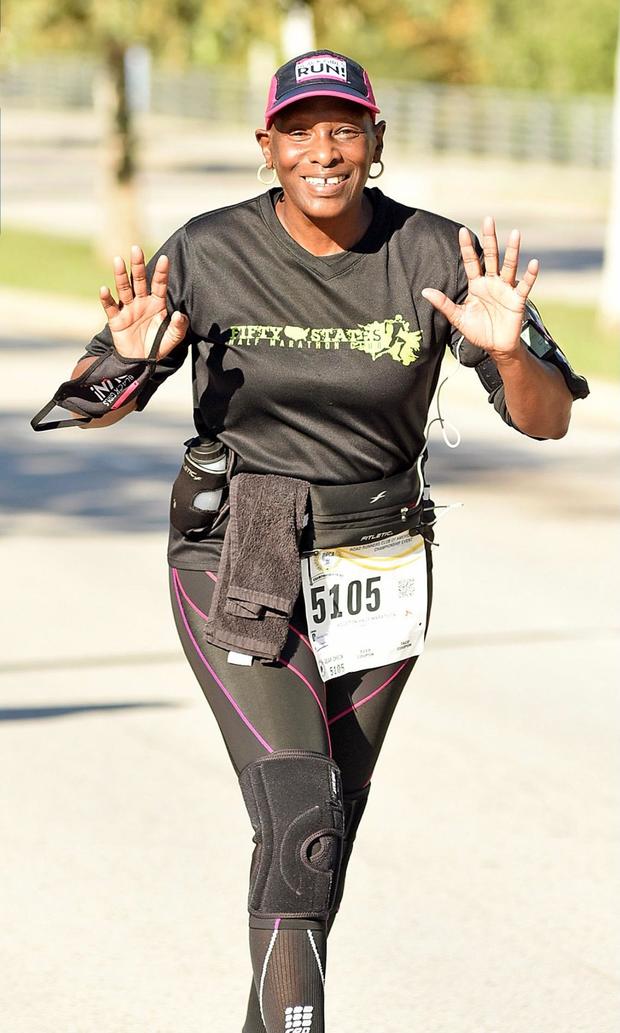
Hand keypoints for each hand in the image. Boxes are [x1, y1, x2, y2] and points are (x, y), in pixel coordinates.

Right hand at [99, 244, 188, 359]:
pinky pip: (110, 307)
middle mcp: (141, 302)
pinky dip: (106, 298)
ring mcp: (127, 309)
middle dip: (138, 265)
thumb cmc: (157, 346)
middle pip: (139, 280)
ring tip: (118, 261)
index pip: (159, 284)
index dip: (162, 272)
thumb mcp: (173, 338)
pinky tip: (104, 289)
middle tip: (136, 249)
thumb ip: (179, 326)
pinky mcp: (116, 320)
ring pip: (124, 289)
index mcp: (156, 304)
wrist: (140, 361)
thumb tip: (179, 314)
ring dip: (120, 275)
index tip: (165, 258)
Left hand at [421, 216, 538, 359]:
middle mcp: (492, 283)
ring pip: (509, 266)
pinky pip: (525, 285)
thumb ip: (444, 304)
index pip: (471, 262)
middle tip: (489, 219)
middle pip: (491, 256)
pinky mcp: (517, 300)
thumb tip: (425, 291)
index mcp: (477, 285)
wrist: (496, 347)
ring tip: (515, 233)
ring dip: (513, 250)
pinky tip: (534, 263)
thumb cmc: (478, 331)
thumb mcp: (458, 318)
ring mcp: (506, 289)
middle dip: (490, 239)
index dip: (466, 248)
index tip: (462, 231)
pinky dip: (530, 275)